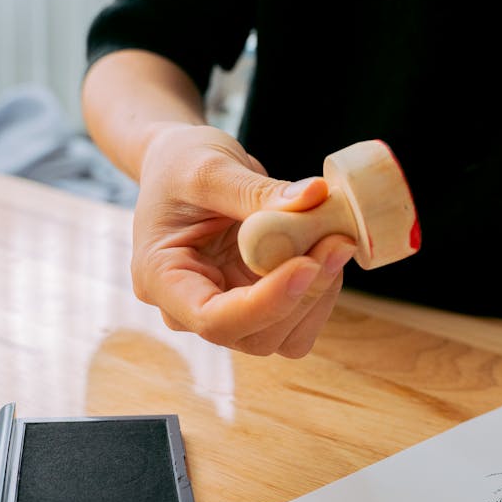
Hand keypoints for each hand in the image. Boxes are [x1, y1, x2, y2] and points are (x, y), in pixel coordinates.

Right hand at [131, 123, 356, 356]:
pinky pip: (299, 323)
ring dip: (319, 294)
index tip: (308, 262)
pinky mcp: (258, 308)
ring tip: (333, 236)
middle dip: (304, 293)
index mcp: (162, 280)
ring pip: (284, 337)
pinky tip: (325, 250)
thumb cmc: (181, 164)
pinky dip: (322, 291)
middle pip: (255, 335)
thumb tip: (316, 197)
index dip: (267, 302)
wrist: (184, 168)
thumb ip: (256, 190)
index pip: (214, 320)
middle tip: (339, 239)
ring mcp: (228, 314)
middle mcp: (191, 310)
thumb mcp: (209, 167)